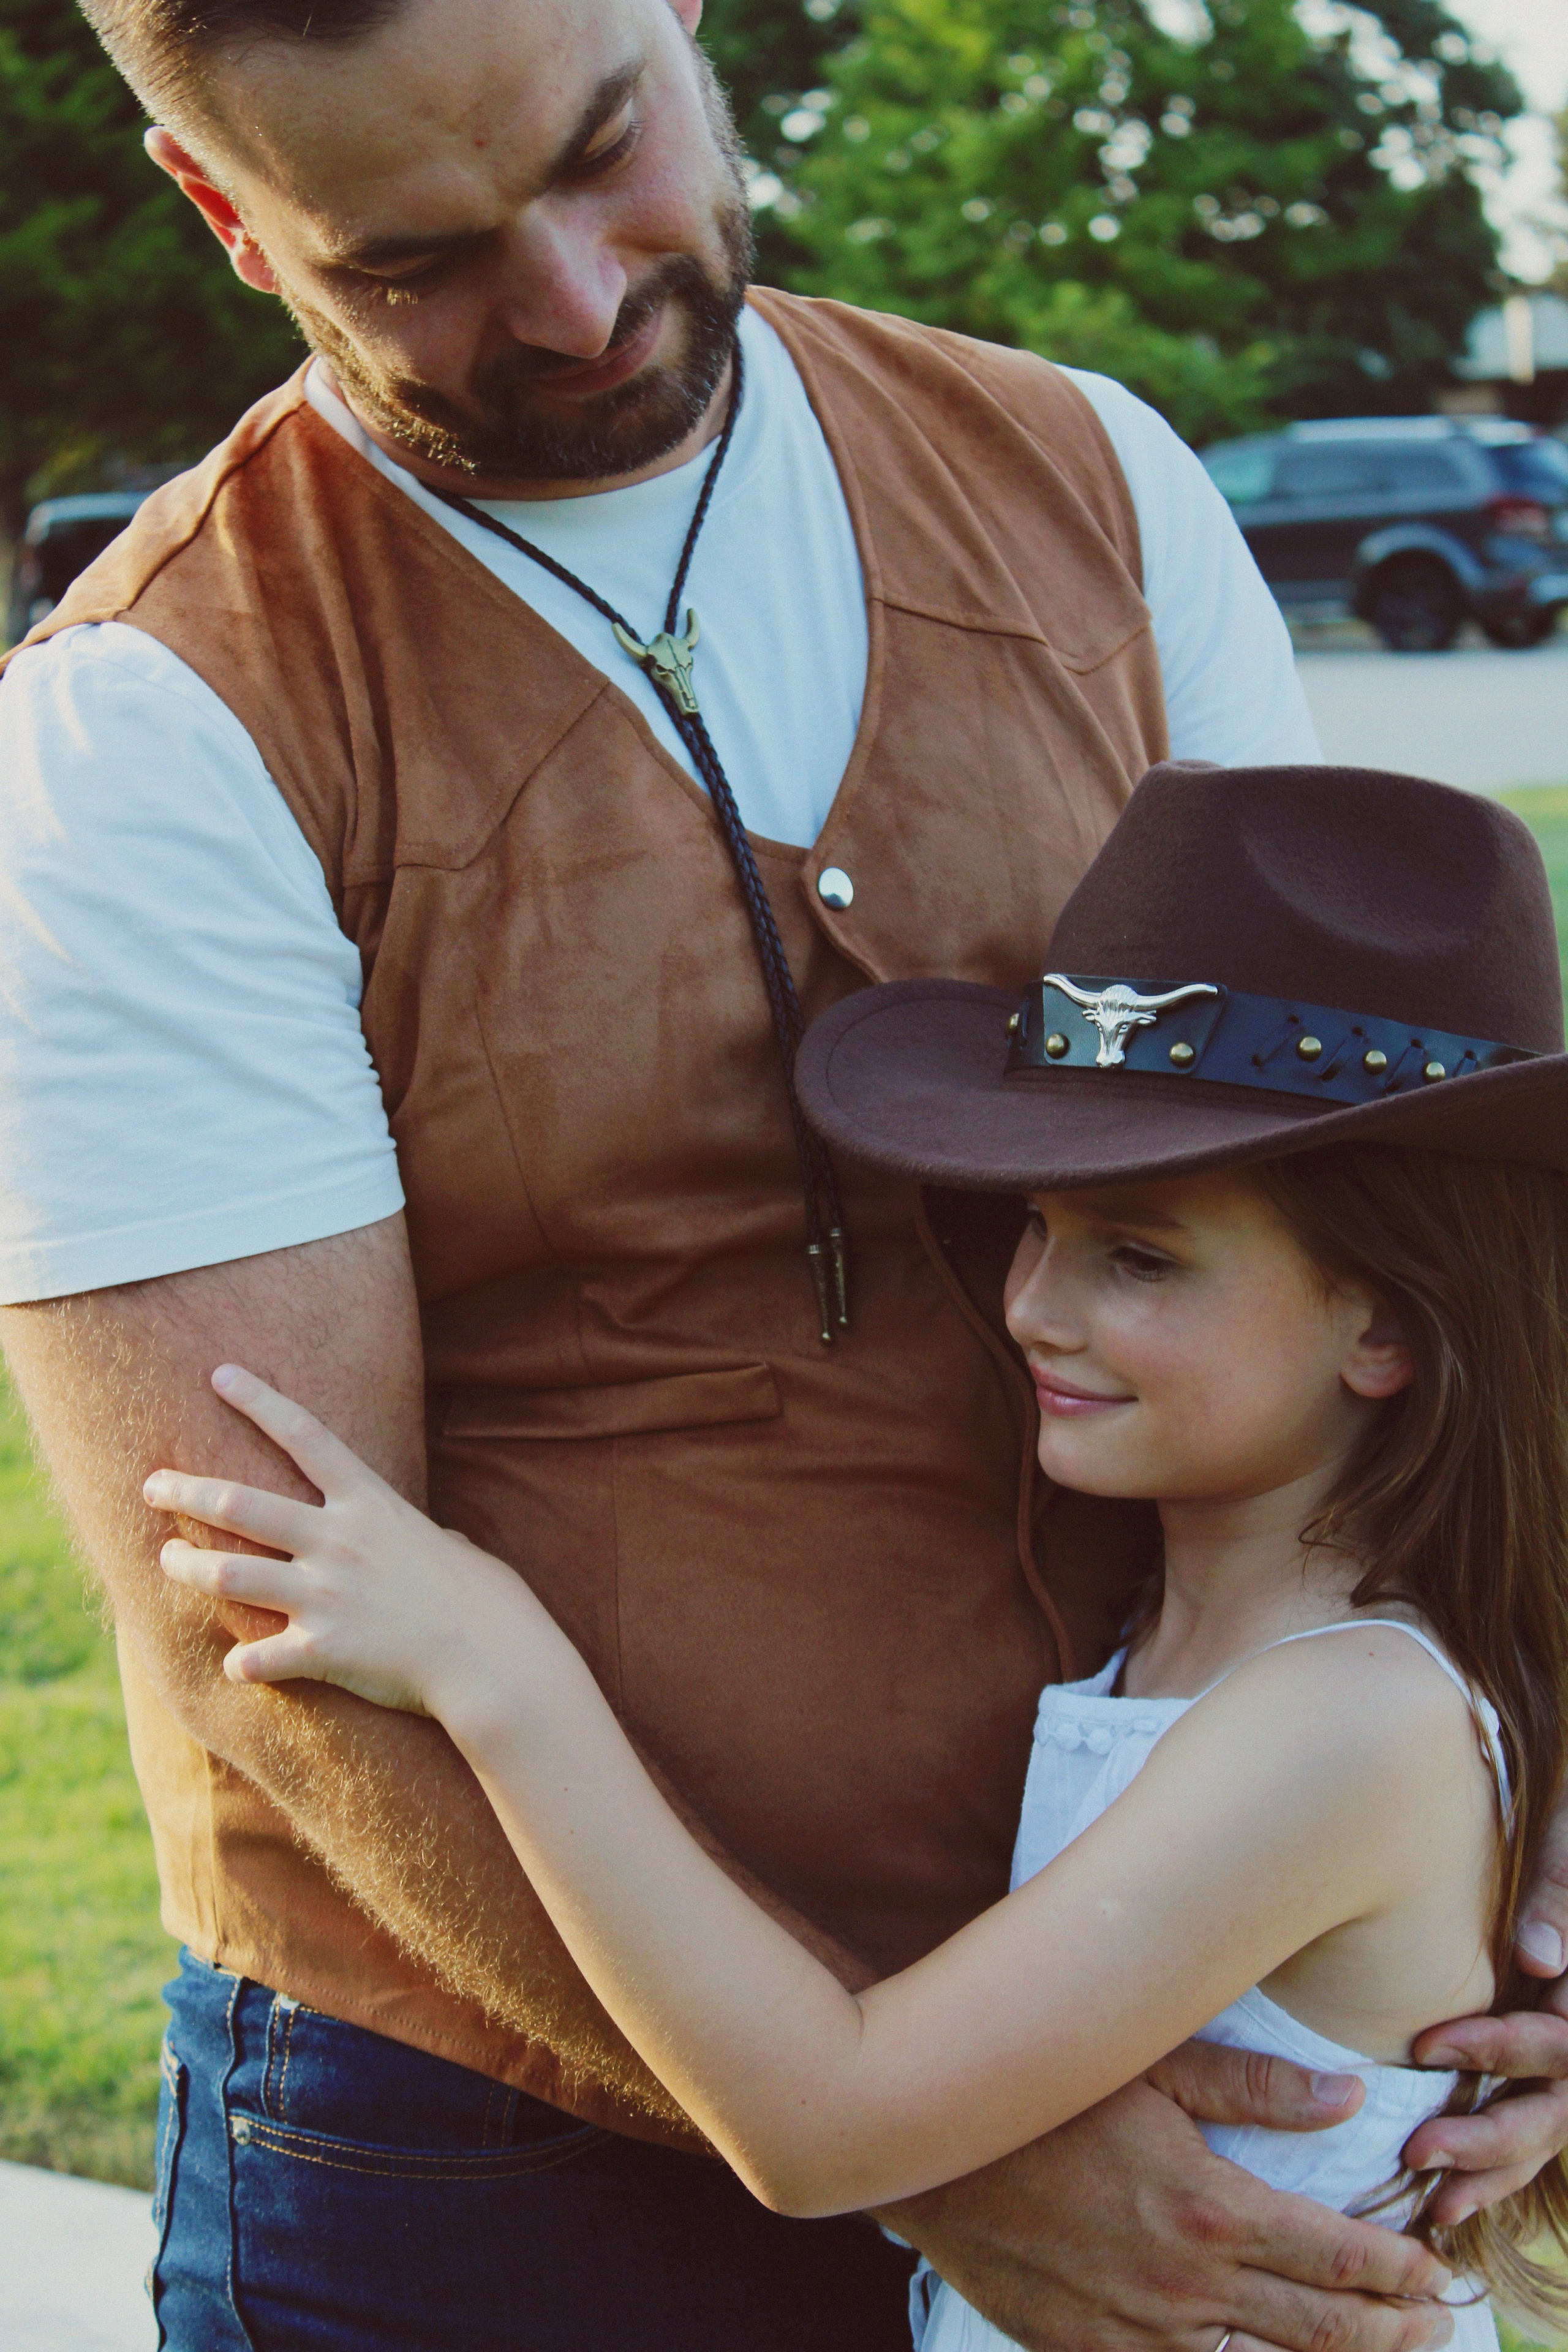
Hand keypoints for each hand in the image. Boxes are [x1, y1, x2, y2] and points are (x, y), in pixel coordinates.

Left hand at [147, 1363, 544, 1717]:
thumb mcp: (449, 1546)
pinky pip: (259, 1656)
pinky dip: (242, 1662)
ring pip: (230, 1573)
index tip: (220, 1374)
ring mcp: (326, 1595)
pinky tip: (234, 1665)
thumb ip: (419, 1536)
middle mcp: (339, 1542)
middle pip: (242, 1504)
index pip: (305, 1436)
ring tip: (167, 1561)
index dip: (260, 1401)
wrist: (493, 1658)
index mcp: (371, 1505)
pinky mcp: (323, 1649)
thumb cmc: (485, 1601)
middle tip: (152, 1484)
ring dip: (188, 1567)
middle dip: (187, 1490)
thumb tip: (426, 1538)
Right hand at [878, 2054, 1452, 2351]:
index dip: (1397, 2271)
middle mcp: (1184, 2286)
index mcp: (1207, 2210)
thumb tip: (1347, 2098)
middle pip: (1317, 2329)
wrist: (925, 2148)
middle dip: (1387, 2330)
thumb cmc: (1041, 2091)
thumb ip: (1254, 2086)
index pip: (1336, 2257)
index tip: (1434, 2271)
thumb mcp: (1150, 2062)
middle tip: (1434, 2325)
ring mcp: (1137, 2331)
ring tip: (1374, 2350)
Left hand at [1398, 1783, 1567, 2224]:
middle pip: (1556, 2110)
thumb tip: (1539, 1961)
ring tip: (1433, 2205)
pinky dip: (1499, 2168)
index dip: (1498, 2048)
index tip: (1426, 2044)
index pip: (1559, 2041)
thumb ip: (1557, 1892)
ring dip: (1492, 2170)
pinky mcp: (1550, 2066)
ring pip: (1547, 2134)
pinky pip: (1535, 2128)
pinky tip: (1451, 2201)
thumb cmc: (1565, 1814)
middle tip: (1416, 2149)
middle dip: (1489, 2135)